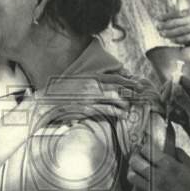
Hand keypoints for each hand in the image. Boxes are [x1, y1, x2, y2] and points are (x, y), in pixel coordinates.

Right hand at [30, 72, 150, 124]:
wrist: (48, 102)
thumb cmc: (63, 92)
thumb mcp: (78, 80)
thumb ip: (92, 80)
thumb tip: (105, 81)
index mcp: (90, 76)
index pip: (114, 77)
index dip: (128, 80)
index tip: (137, 83)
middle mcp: (91, 85)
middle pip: (117, 87)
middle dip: (131, 90)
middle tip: (141, 94)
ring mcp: (89, 96)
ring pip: (114, 98)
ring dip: (125, 102)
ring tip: (131, 106)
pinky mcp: (87, 108)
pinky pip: (106, 109)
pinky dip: (117, 112)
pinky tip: (123, 114)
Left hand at [127, 143, 189, 190]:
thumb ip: (180, 154)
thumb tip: (172, 147)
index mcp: (169, 164)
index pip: (145, 150)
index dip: (143, 147)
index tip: (144, 148)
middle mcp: (158, 176)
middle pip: (135, 162)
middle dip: (134, 157)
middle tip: (137, 158)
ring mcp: (154, 190)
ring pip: (132, 177)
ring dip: (133, 172)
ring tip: (137, 172)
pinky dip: (136, 189)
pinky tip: (142, 186)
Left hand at [157, 12, 189, 44]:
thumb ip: (180, 14)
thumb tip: (166, 12)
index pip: (176, 13)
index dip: (166, 16)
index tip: (158, 18)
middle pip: (177, 22)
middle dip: (166, 25)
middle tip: (157, 27)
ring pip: (180, 31)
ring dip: (170, 33)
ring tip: (162, 34)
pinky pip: (186, 38)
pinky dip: (178, 39)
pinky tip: (171, 40)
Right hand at [169, 75, 189, 153]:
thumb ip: (184, 100)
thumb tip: (174, 86)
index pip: (180, 79)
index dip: (170, 87)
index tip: (165, 99)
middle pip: (174, 88)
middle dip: (169, 99)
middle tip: (171, 110)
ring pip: (172, 99)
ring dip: (172, 108)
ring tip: (181, 118)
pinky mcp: (186, 111)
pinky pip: (174, 109)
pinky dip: (174, 115)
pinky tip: (182, 122)